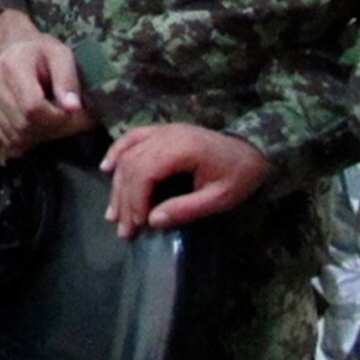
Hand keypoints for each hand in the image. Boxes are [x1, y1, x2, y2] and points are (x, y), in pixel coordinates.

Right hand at [0, 10, 94, 158]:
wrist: (11, 48)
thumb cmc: (40, 52)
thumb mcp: (61, 55)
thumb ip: (68, 80)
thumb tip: (72, 108)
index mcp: (12, 64)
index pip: (32, 106)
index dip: (55, 117)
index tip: (69, 112)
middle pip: (23, 124)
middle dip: (50, 129)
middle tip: (64, 119)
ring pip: (14, 135)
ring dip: (39, 136)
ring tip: (52, 121)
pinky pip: (5, 139)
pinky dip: (25, 140)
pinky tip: (36, 126)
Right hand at [100, 124, 268, 238]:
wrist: (253, 149)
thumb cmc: (239, 175)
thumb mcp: (221, 198)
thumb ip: (187, 208)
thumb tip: (153, 221)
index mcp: (182, 148)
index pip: (145, 171)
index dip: (137, 199)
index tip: (139, 224)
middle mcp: (166, 135)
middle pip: (132, 165)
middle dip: (125, 199)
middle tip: (124, 228)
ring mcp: (162, 131)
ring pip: (128, 155)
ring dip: (117, 185)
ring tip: (113, 213)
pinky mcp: (160, 132)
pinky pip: (131, 138)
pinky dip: (116, 152)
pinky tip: (106, 169)